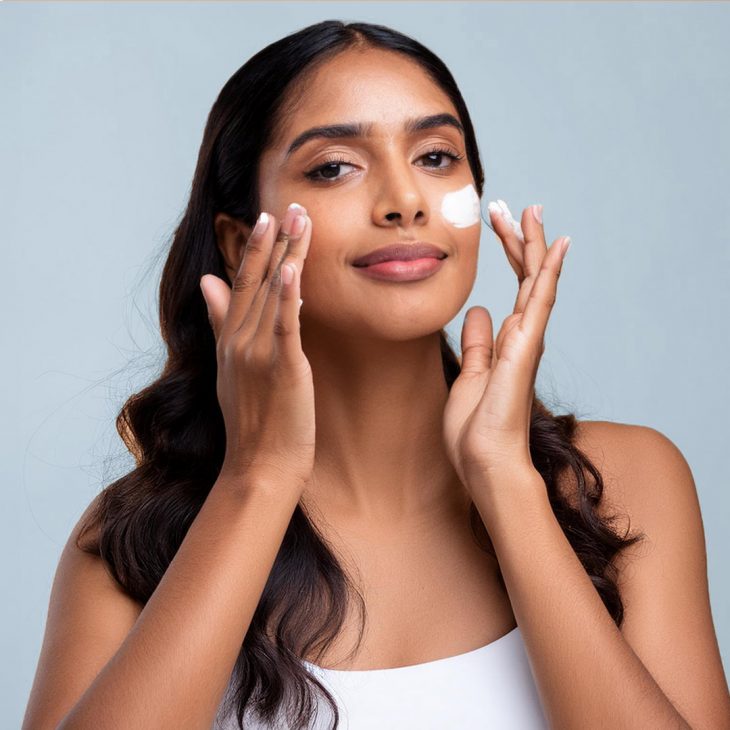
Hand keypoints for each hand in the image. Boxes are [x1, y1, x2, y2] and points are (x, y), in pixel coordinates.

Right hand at [200, 205, 314, 494]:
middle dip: (274, 240)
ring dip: (287, 254)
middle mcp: (240, 341)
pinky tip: (294, 268)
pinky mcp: (282, 369)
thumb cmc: (252, 421)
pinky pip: (286, 326)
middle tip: (289, 204)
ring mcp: (258, 353)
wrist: (259, 466)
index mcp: (230, 340)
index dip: (253, 249)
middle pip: (257, 281)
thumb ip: (220, 322)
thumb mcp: (229, 367)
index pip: (241, 284)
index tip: (264, 216)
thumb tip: (208, 283)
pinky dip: (289, 296)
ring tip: (299, 220)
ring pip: (274, 294)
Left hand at [442, 201, 569, 493]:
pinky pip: (539, 303)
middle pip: (527, 278)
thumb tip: (478, 312)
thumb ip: (478, 344)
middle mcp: (524, 337)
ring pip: (536, 282)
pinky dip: (547, 273)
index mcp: (509, 343)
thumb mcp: (470, 376)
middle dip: (520, 240)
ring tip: (532, 210)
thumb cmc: (476, 429)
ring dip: (534, 245)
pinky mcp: (525, 349)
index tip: (501, 224)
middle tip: (512, 206)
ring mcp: (527, 342)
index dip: (511, 254)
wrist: (485, 462)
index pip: (515, 288)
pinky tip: (555, 247)